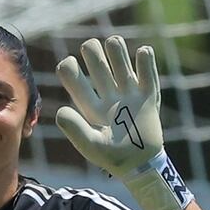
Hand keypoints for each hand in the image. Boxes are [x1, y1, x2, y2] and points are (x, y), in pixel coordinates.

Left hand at [56, 37, 193, 209]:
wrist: (141, 165)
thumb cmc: (113, 158)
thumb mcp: (91, 146)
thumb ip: (75, 130)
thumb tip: (61, 111)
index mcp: (90, 105)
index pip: (74, 79)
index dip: (68, 68)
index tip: (69, 64)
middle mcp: (107, 95)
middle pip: (96, 62)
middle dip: (92, 51)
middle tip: (91, 48)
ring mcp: (128, 93)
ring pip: (120, 59)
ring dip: (116, 48)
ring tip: (114, 44)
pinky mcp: (148, 95)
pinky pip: (147, 71)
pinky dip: (145, 59)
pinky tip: (142, 53)